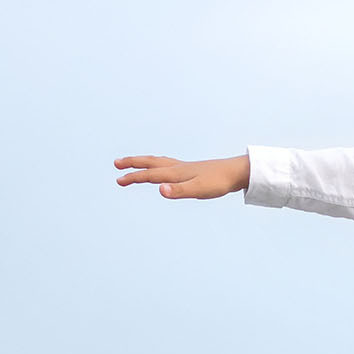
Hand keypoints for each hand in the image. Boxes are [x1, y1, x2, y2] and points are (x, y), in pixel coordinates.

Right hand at [114, 152, 250, 199]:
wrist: (236, 172)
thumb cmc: (218, 182)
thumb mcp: (198, 190)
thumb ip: (178, 191)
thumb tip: (159, 189)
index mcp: (176, 173)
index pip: (149, 175)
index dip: (133, 177)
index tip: (118, 180)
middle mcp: (178, 168)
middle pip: (150, 163)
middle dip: (132, 163)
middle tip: (116, 164)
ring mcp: (184, 167)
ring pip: (158, 162)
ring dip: (143, 162)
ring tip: (133, 164)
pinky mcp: (191, 170)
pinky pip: (168, 165)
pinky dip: (158, 165)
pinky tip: (162, 171)